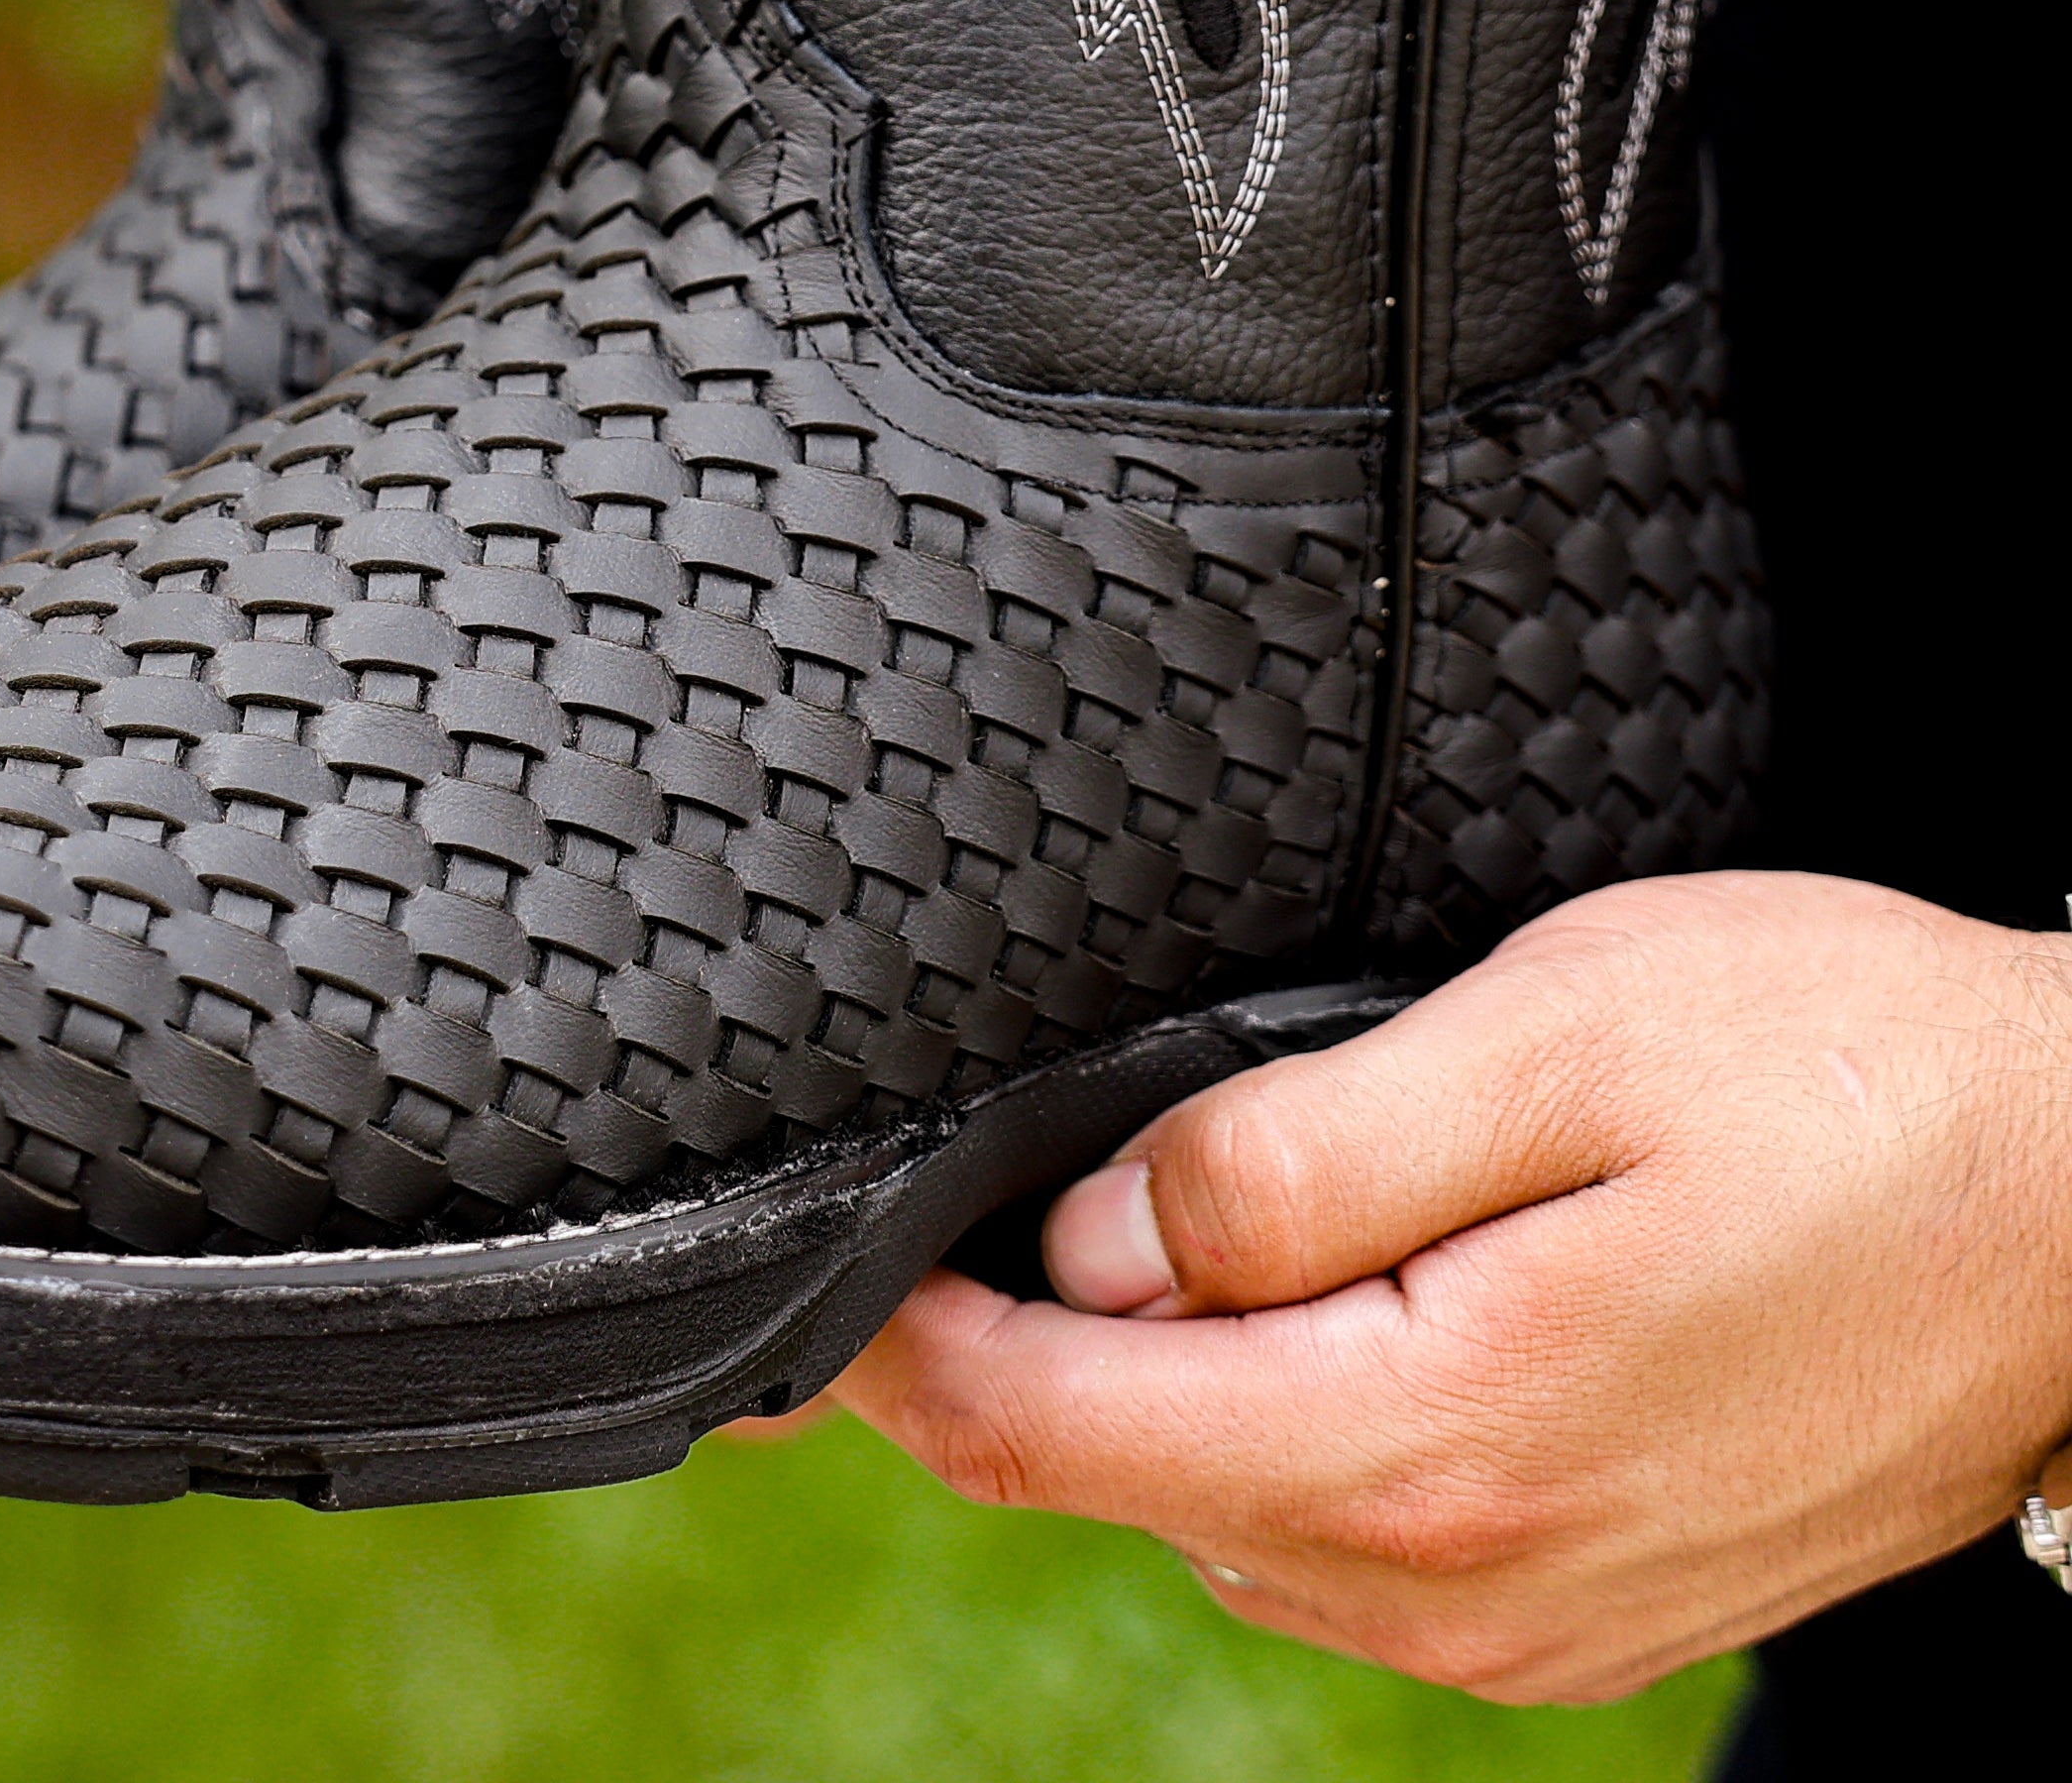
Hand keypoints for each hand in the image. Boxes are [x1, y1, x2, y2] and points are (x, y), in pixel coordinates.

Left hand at [811, 874, 2071, 1700]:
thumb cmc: (1847, 1074)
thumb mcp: (1548, 1041)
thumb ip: (1290, 1158)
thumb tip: (1090, 1238)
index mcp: (1427, 1449)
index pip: (1043, 1435)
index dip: (894, 1343)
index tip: (812, 1253)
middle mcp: (1457, 1586)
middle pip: (1112, 1477)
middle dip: (1014, 1339)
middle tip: (981, 1174)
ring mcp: (1528, 1619)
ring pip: (1214, 1503)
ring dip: (1151, 1370)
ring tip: (1166, 1199)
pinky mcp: (1584, 1602)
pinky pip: (1338, 1526)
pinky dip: (1270, 1411)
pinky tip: (1321, 1278)